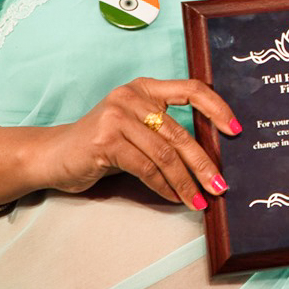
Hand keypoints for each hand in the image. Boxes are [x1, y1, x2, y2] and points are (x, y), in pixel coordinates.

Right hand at [29, 77, 236, 209]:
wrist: (53, 155)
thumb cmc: (101, 145)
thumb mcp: (136, 128)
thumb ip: (165, 131)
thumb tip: (209, 157)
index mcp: (145, 88)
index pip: (192, 89)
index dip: (217, 108)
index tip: (236, 130)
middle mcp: (132, 96)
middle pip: (180, 132)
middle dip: (204, 163)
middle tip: (220, 185)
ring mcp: (117, 117)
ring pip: (165, 154)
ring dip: (186, 182)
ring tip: (200, 200)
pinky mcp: (106, 140)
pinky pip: (146, 167)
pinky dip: (164, 187)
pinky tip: (175, 197)